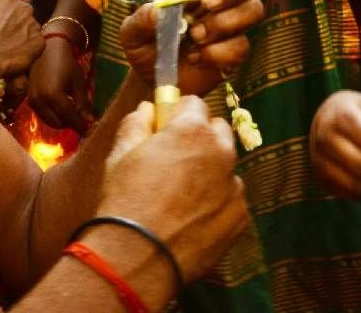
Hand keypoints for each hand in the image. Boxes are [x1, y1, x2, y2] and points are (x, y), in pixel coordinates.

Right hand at [0, 0, 45, 92]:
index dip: (10, 1)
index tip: (6, 9)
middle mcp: (23, 6)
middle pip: (25, 10)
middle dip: (18, 19)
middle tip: (6, 32)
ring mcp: (33, 23)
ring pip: (31, 27)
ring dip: (24, 34)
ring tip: (9, 46)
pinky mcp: (39, 41)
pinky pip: (36, 43)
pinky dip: (29, 48)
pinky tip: (16, 55)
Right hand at [27, 37, 93, 134]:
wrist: (48, 49)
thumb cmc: (66, 63)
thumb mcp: (78, 83)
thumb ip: (83, 104)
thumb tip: (89, 122)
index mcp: (54, 96)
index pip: (69, 118)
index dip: (80, 126)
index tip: (88, 131)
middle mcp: (40, 101)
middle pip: (57, 123)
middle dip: (70, 124)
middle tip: (81, 121)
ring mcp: (32, 101)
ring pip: (49, 121)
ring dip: (61, 120)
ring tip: (72, 113)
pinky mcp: (29, 99)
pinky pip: (42, 114)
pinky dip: (52, 115)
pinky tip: (61, 108)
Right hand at [98, 97, 248, 282]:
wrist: (137, 256)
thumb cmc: (125, 200)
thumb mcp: (120, 154)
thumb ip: (137, 123)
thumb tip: (147, 110)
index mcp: (193, 130)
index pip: (194, 103)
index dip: (177, 113)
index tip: (165, 128)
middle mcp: (222, 153)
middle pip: (218, 131)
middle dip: (200, 138)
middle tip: (174, 160)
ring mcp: (234, 186)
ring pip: (225, 167)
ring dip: (209, 172)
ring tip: (181, 197)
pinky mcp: (240, 217)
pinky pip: (230, 199)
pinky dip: (216, 203)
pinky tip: (191, 219)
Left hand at [120, 0, 264, 97]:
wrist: (153, 78)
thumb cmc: (144, 46)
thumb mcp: (131, 33)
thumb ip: (142, 18)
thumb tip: (158, 11)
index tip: (181, 3)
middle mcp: (218, 1)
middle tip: (205, 9)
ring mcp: (231, 26)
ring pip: (253, 10)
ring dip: (224, 24)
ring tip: (196, 38)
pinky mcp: (235, 52)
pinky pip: (242, 46)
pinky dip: (218, 54)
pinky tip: (196, 58)